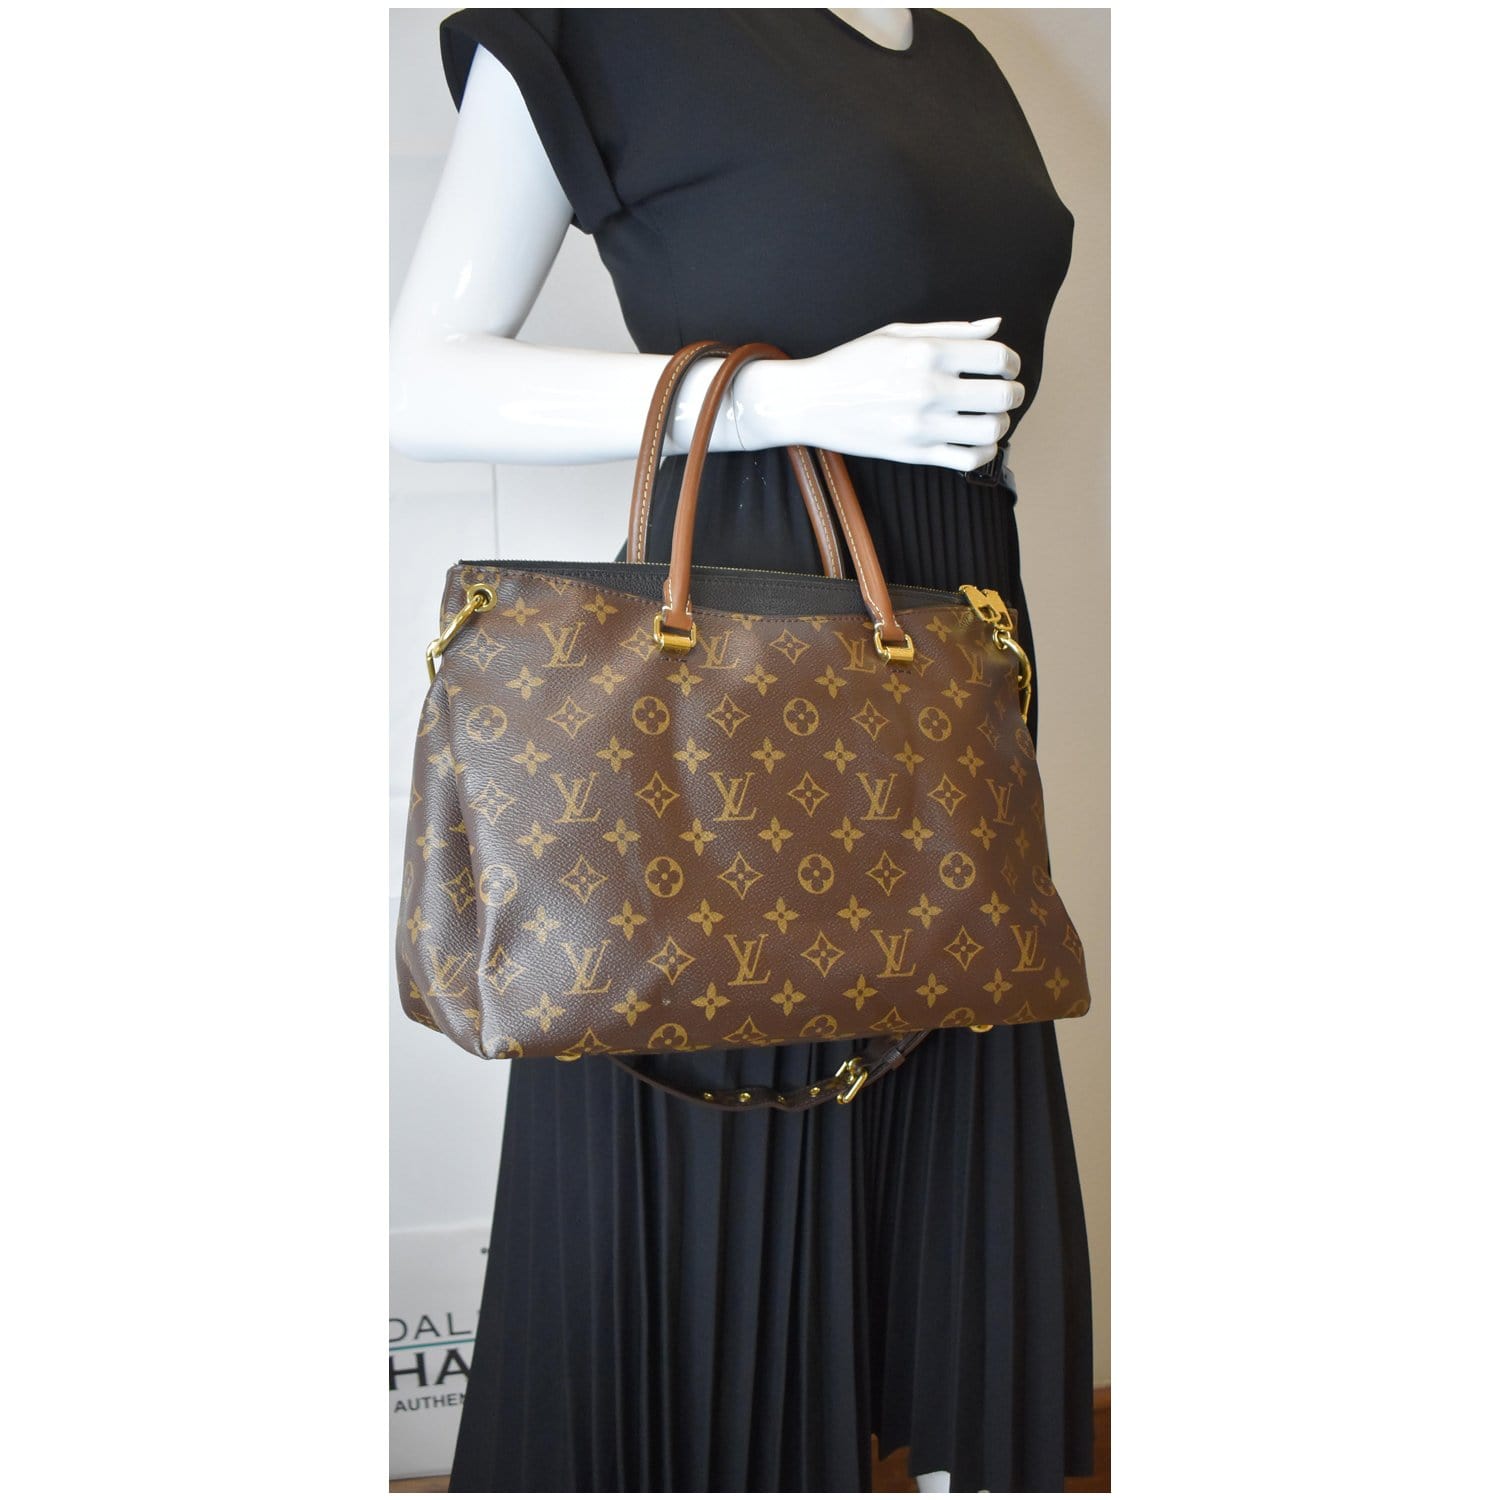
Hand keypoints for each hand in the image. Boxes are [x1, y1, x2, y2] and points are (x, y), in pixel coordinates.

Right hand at [733, 316, 1022, 472]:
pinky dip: (984, 451)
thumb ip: (951, 330)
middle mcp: (928, 388)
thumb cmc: (853, 362)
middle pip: (1001, 396)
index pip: (996, 357)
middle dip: (1013, 393)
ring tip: (990, 417)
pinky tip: (976, 441)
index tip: (1006, 367)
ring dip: (1000, 423)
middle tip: (1007, 392)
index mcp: (927, 352)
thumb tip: (996, 326)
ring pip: (991, 430)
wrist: (811, 401)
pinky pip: (968, 459)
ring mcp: (922, 425)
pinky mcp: (914, 453)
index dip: (1011, 362)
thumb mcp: (897, 333)